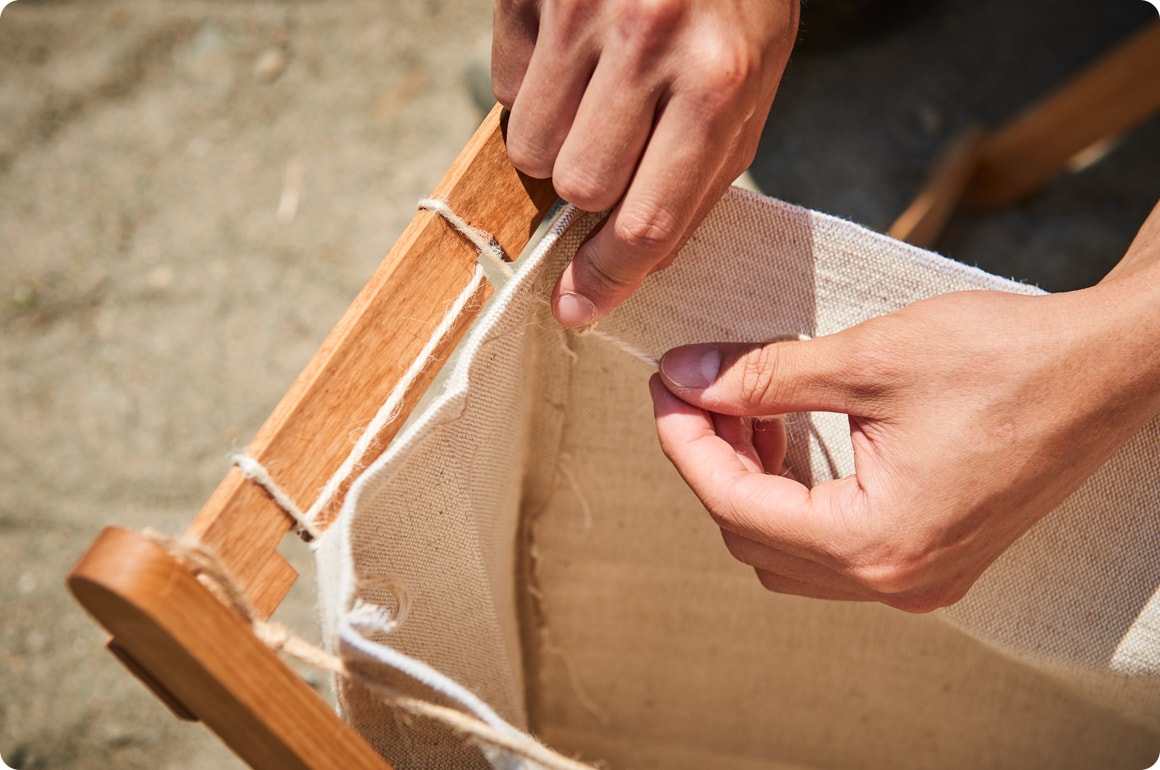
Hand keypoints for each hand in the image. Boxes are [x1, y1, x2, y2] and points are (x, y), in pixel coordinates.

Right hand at [493, 0, 798, 325]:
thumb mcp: (754, 82)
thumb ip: (700, 175)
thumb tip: (631, 266)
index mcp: (720, 80)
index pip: (648, 220)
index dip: (608, 278)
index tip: (580, 306)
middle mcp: (649, 42)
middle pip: (578, 187)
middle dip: (587, 189)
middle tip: (610, 152)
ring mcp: (581, 7)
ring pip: (529, 145)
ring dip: (553, 141)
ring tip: (594, 94)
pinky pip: (501, 84)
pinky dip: (529, 86)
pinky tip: (572, 50)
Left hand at [649, 214, 1159, 610]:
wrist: (1106, 366)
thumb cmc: (1004, 358)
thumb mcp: (867, 360)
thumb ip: (763, 377)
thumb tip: (685, 378)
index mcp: (876, 543)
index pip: (735, 505)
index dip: (685, 443)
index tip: (664, 387)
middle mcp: (895, 581)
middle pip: (753, 537)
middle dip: (712, 461)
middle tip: (698, 390)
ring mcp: (918, 576)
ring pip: (788, 550)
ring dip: (751, 480)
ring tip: (743, 406)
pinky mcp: (933, 555)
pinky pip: (833, 547)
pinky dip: (796, 495)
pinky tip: (791, 435)